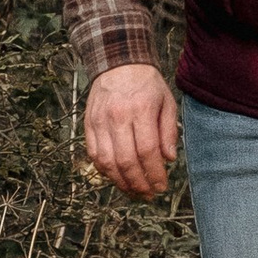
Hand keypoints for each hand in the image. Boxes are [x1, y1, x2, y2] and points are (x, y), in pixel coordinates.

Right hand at [84, 63, 179, 197]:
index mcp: (140, 110)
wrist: (118, 63)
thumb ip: (168, 132)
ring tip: (134, 191)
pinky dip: (104, 170)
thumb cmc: (147, 84)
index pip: (147, 151)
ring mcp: (99, 121)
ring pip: (106, 161)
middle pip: (126, 160)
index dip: (154, 173)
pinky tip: (117, 177)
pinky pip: (93, 154)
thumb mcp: (167, 102)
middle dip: (138, 183)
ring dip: (120, 182)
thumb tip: (169, 159)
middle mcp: (117, 117)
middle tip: (149, 194)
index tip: (161, 186)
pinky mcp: (88, 124)